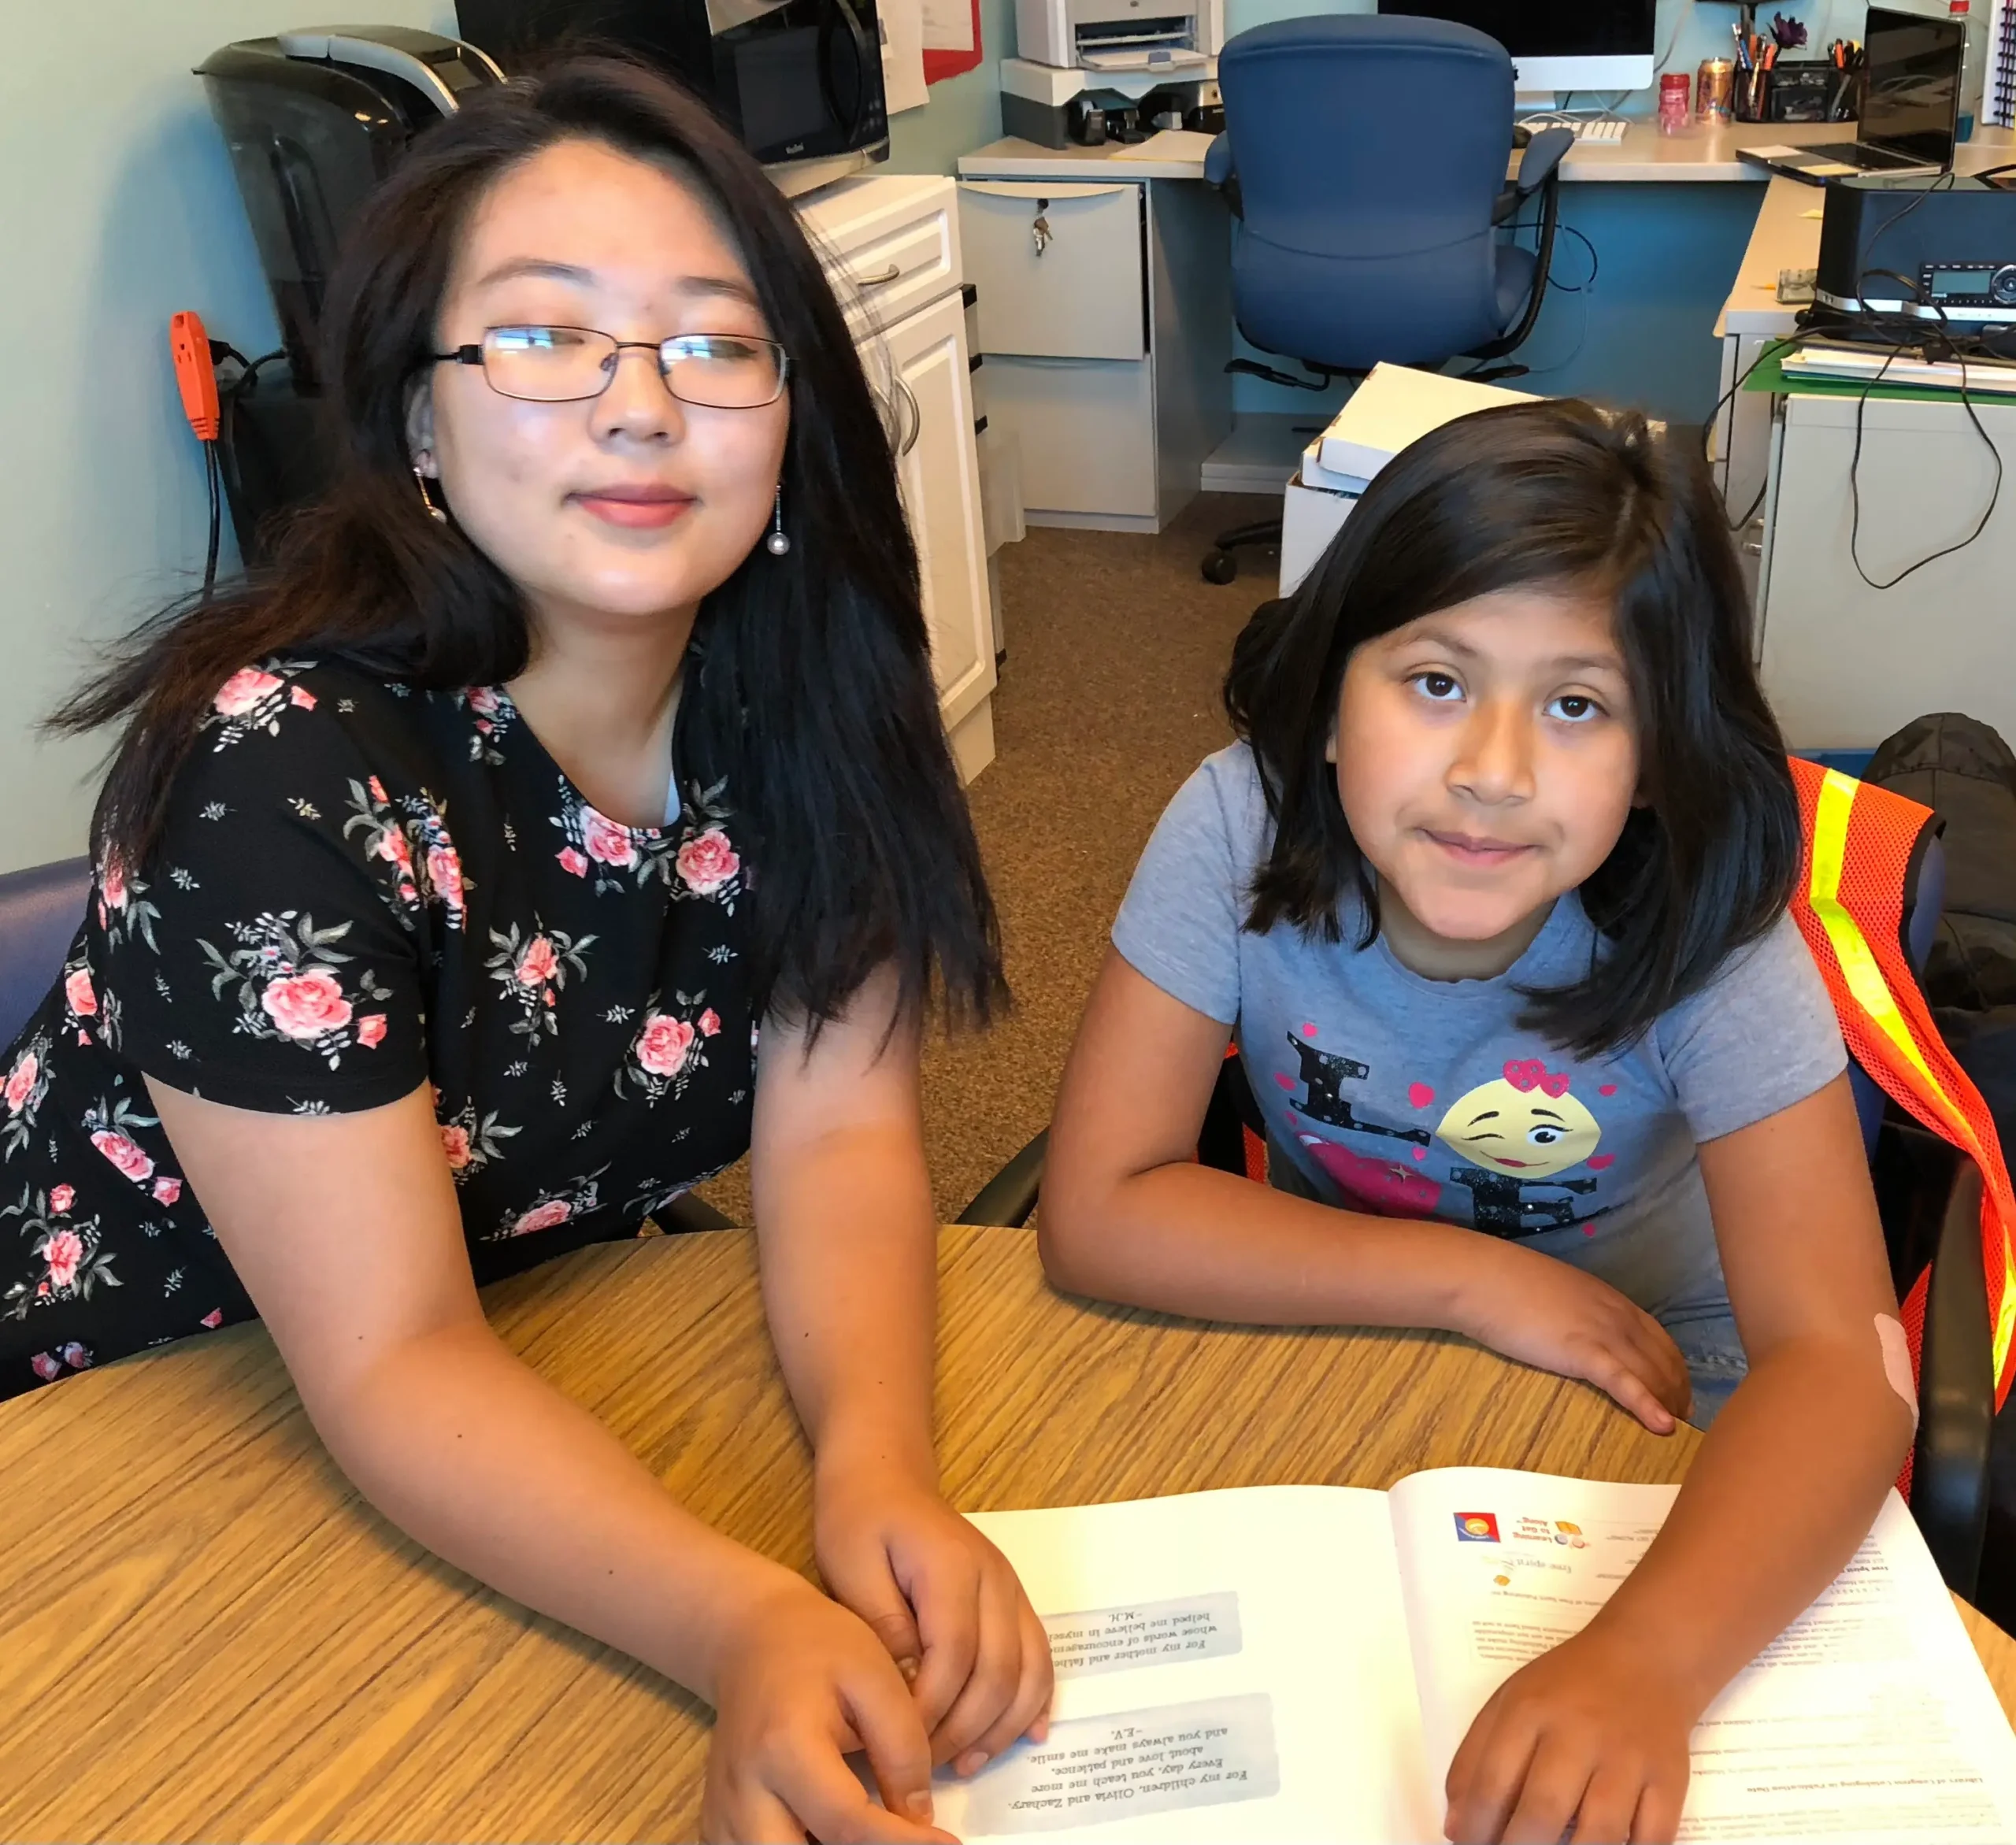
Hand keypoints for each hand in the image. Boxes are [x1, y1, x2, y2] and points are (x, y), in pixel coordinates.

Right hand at [703, 1575, 957, 1844]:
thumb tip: (919, 1819)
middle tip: (902, 1841)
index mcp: (784, 1747)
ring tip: (873, 1833)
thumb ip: (902, 1748)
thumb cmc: (819, 1647)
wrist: (752, 1637)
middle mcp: (743, 1792)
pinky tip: (833, 1835)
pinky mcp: (720, 1823)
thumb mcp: (875, 1676)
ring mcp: (723, 1812)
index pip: (847, 1824)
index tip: (946, 1844)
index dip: (904, 1844)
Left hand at [816, 1461, 1053, 1775]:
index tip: (900, 1743)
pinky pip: (1039, 1656)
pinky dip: (1034, 1701)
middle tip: (925, 1767)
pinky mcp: (1013, 1599)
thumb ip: (881, 1625)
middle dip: (964, 1729)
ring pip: (1029, 1670)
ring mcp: (1010, 1588)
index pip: (954, 1654)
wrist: (886, 1478)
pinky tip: (1025, 1737)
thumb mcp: (848, 1565)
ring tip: (966, 1765)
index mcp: (952, 1567)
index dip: (931, 1708)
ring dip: (1003, 1726)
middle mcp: (995, 1578)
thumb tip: (910, 1685)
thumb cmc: (860, 1520)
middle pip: (998, 1671)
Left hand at [1444, 1625, 1694, 1843]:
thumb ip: (1475, 1758)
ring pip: (1601, 1833)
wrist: (1647, 1656)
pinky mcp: (1669, 1779)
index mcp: (1531, 1710)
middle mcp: (1580, 1733)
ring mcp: (1628, 1759)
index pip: (1493, 1781)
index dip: (1477, 1827)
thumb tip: (1457, 1827)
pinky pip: (1653, 1838)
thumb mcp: (1510, 1700)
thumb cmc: (1568, 1685)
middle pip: (1545, 1810)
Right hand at [1456, 1245, 1691, 1432]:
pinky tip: (1663, 1426)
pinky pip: (1623, 1381)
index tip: (1681, 1395)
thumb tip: (1580, 1335)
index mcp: (1612, 1302)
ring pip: (1651, 1373)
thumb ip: (1578, 1314)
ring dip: (1670, 1404)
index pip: (1661, 1340)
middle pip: (1664, 1361)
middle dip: (1679, 1393)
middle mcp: (1618, 1316)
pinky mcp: (1583, 1351)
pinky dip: (1646, 1404)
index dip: (1676, 1370)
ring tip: (1679, 1432)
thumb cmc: (1510, 1285)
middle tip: (1685, 1423)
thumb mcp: (1557, 1296)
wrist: (1484, 1278)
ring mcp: (1603, 1333)